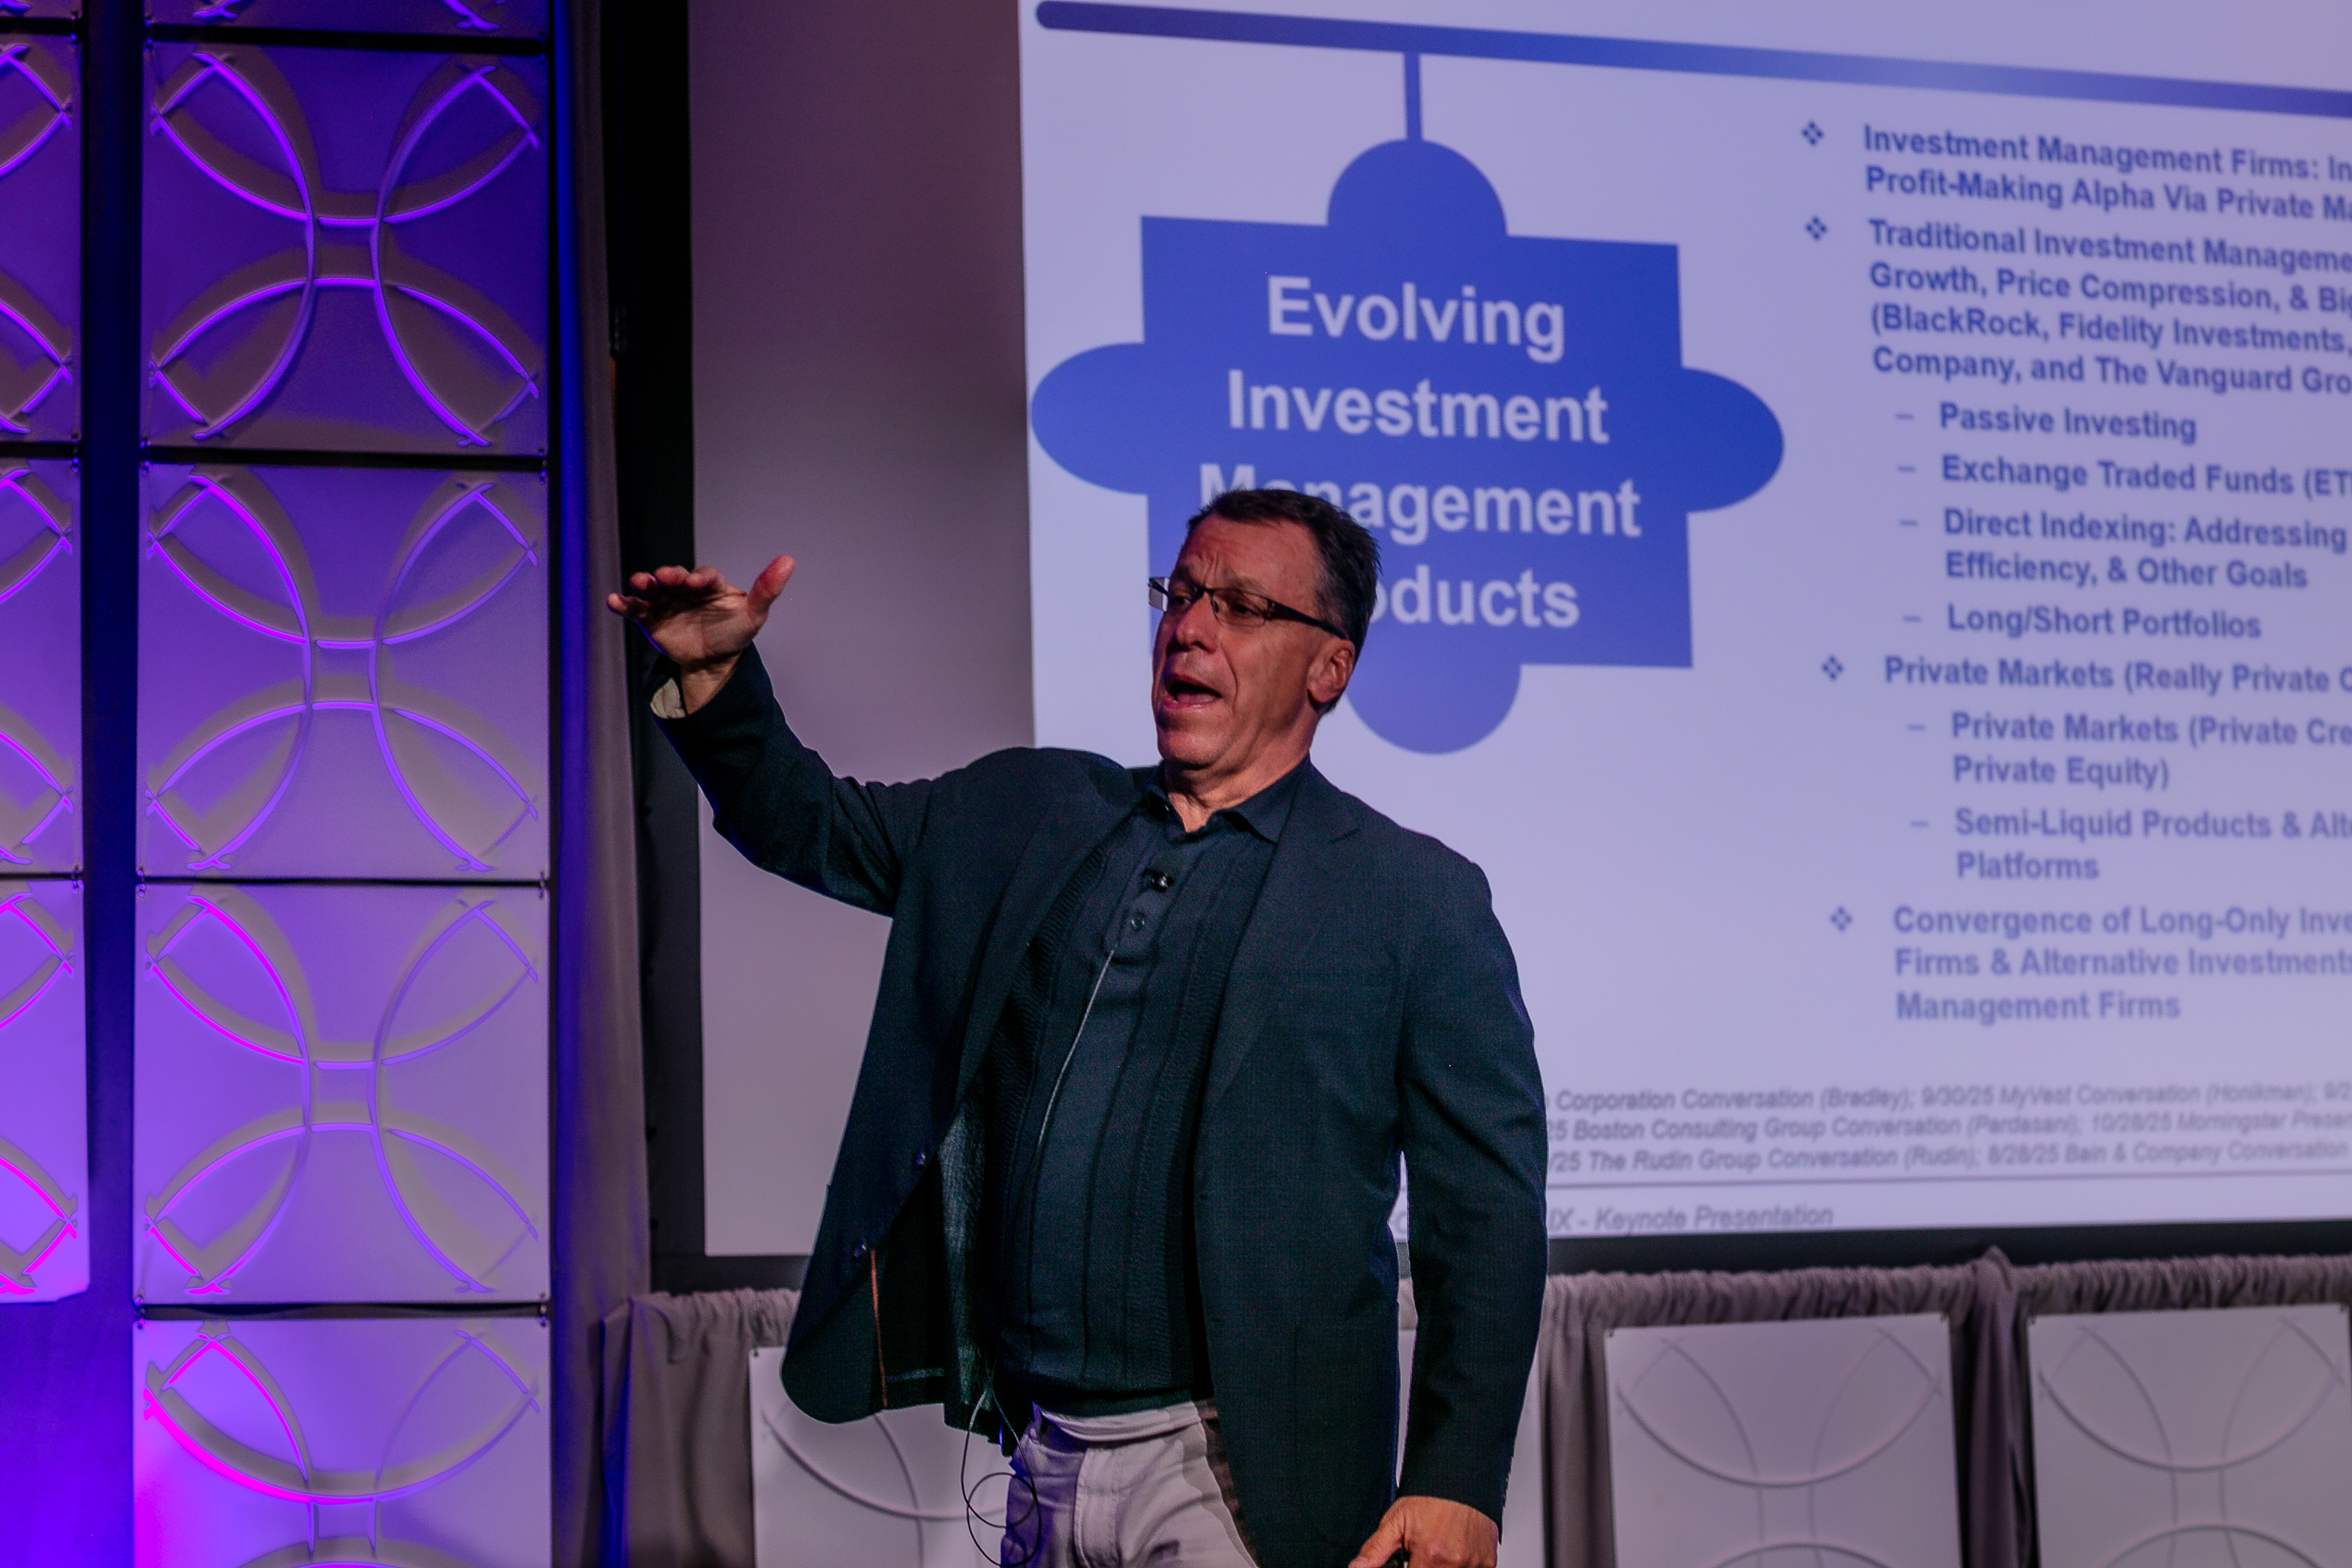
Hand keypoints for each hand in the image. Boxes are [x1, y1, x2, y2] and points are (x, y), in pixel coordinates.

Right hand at [606, 554, 793, 711]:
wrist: (713, 662)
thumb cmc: (734, 632)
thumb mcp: (754, 614)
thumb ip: (767, 589)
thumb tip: (789, 560)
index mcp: (710, 584)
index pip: (704, 575)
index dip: (699, 577)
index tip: (696, 583)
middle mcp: (685, 588)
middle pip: (674, 577)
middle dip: (669, 575)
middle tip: (665, 577)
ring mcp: (666, 602)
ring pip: (652, 588)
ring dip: (644, 583)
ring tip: (639, 582)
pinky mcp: (650, 618)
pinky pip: (635, 609)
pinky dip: (623, 604)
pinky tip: (612, 601)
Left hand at [1347, 1496, 1497, 1567]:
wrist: (1463, 1477)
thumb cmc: (1432, 1497)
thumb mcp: (1396, 1521)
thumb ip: (1375, 1550)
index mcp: (1431, 1555)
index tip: (1410, 1562)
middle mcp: (1455, 1563)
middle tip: (1422, 1555)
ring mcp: (1475, 1564)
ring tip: (1439, 1550)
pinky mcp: (1488, 1564)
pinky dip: (1462, 1566)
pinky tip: (1455, 1551)